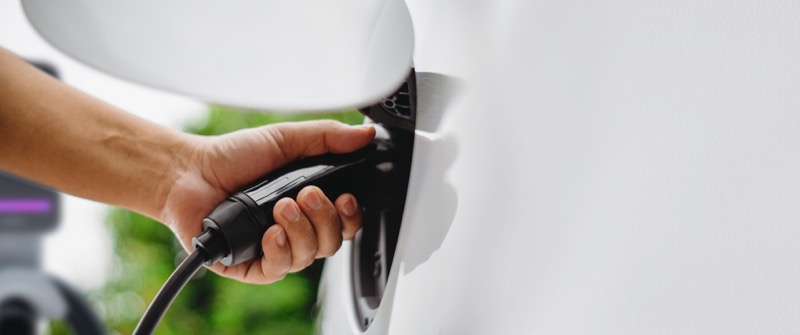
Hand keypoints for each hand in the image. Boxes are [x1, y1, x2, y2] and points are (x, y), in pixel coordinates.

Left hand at [160, 120, 375, 283]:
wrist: (188, 173)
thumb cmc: (232, 157)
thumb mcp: (286, 139)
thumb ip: (328, 137)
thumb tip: (366, 134)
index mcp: (308, 205)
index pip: (345, 223)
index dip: (352, 216)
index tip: (347, 197)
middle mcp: (295, 230)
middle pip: (332, 243)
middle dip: (326, 219)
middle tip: (307, 194)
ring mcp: (274, 249)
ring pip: (309, 257)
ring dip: (301, 230)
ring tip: (280, 206)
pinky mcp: (250, 266)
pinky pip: (278, 270)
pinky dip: (280, 250)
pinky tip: (271, 233)